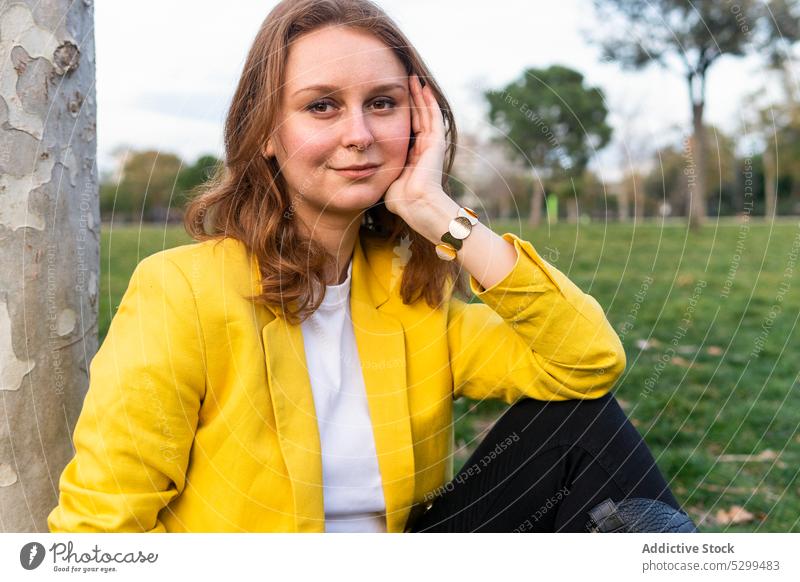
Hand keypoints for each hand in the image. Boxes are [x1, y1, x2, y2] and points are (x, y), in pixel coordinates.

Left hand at [384, 74, 447, 216]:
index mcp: (412, 156)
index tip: (390, 98)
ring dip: (419, 95)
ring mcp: (432, 144)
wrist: (415, 205)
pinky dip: (428, 101)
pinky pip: (433, 116)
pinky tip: (422, 86)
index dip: (400, 113)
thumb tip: (359, 166)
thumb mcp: (385, 178)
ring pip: (426, 112)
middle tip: (403, 80)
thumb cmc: (399, 199)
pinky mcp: (437, 142)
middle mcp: (424, 148)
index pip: (407, 128)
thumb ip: (378, 169)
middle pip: (417, 117)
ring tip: (412, 77)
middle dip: (410, 99)